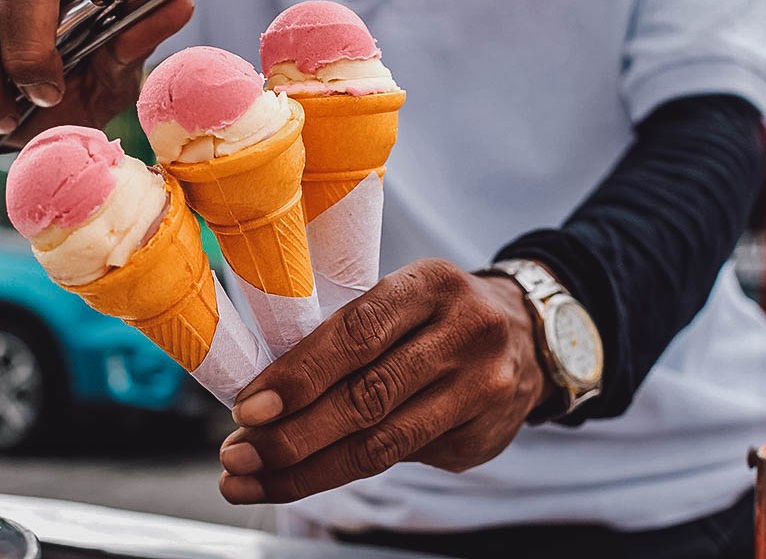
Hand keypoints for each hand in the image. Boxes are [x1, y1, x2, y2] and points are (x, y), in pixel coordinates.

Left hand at [218, 259, 550, 504]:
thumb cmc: (435, 314)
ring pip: (382, 444)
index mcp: (431, 284)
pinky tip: (307, 474)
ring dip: (307, 469)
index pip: (357, 332)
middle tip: (237, 455)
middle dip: (292, 435)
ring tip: (252, 480)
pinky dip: (346, 470)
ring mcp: (482, 389)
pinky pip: (404, 460)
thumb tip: (264, 393)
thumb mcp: (402, 296)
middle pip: (367, 397)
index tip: (247, 408)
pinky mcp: (483, 437)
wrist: (528, 336)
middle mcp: (465, 334)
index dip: (298, 375)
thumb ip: (348, 333)